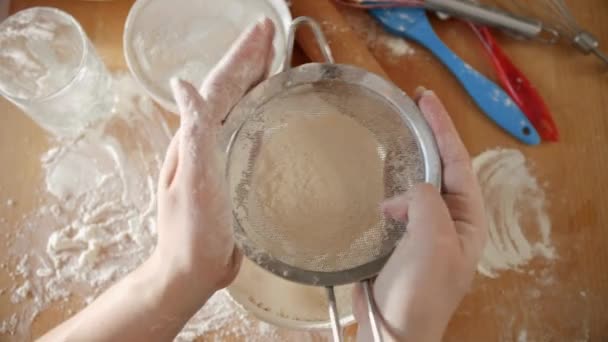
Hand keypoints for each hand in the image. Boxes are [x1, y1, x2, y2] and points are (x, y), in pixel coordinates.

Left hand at [154, 18, 275, 298]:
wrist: (191, 271)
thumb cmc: (193, 230)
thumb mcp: (193, 180)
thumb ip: (192, 133)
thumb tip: (182, 83)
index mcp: (195, 137)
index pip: (221, 85)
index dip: (241, 55)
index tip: (263, 28)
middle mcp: (204, 141)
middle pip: (230, 90)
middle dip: (250, 59)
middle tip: (272, 33)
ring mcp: (217, 156)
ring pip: (239, 107)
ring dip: (255, 80)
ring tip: (273, 60)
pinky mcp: (229, 172)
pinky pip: (246, 131)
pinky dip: (258, 111)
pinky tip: (267, 109)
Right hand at [353, 89, 486, 341]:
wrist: (393, 329)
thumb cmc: (419, 293)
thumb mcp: (432, 242)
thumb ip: (428, 203)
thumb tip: (413, 188)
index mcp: (467, 219)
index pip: (458, 162)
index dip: (443, 128)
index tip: (426, 99)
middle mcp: (450, 220)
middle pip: (441, 167)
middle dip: (429, 137)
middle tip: (411, 107)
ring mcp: (426, 228)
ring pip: (419, 183)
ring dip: (407, 162)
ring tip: (393, 143)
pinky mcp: (402, 237)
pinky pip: (399, 202)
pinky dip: (389, 190)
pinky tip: (379, 196)